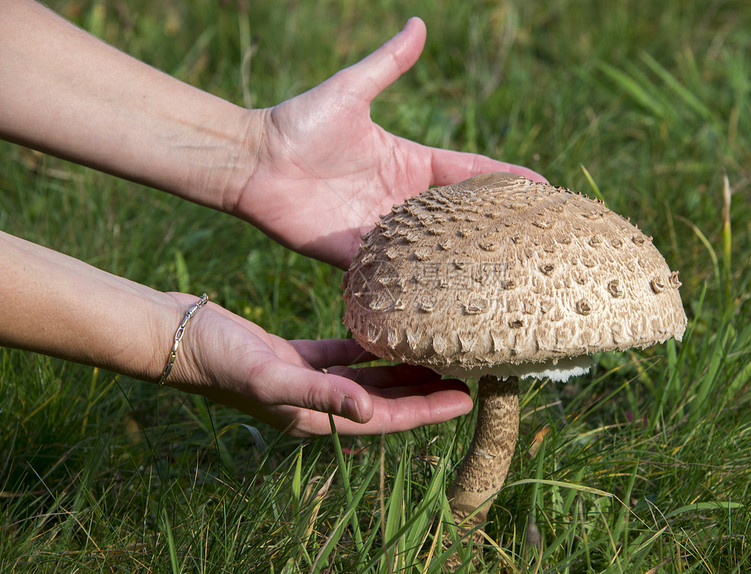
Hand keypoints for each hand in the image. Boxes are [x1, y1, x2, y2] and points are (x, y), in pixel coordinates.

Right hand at [166, 294, 472, 435]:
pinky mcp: (293, 354)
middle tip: (466, 373)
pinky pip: (341, 351)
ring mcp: (305, 377)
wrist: (174, 336)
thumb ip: (320, 391)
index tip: (467, 399)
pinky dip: (366, 344)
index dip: (427, 410)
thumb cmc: (218, 360)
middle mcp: (316, 401)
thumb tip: (368, 409)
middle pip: (384, 400)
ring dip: (401, 366)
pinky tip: (389, 329)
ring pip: (367, 375)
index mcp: (315, 416)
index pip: (386, 418)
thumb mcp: (270, 376)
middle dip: (424, 391)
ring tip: (438, 351)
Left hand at [231, 17, 545, 268]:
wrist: (253, 161)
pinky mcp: (354, 254)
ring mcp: (380, 228)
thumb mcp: (351, 91)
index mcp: (408, 161)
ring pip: (432, 249)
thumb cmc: (300, 123)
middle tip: (536, 242)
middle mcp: (400, 199)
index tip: (543, 188)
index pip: (468, 172)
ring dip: (463, 261)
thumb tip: (420, 24)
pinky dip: (417, 285)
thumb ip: (388, 64)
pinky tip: (449, 300)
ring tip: (506, 277)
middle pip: (458, 216)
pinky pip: (392, 273)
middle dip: (494, 227)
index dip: (505, 179)